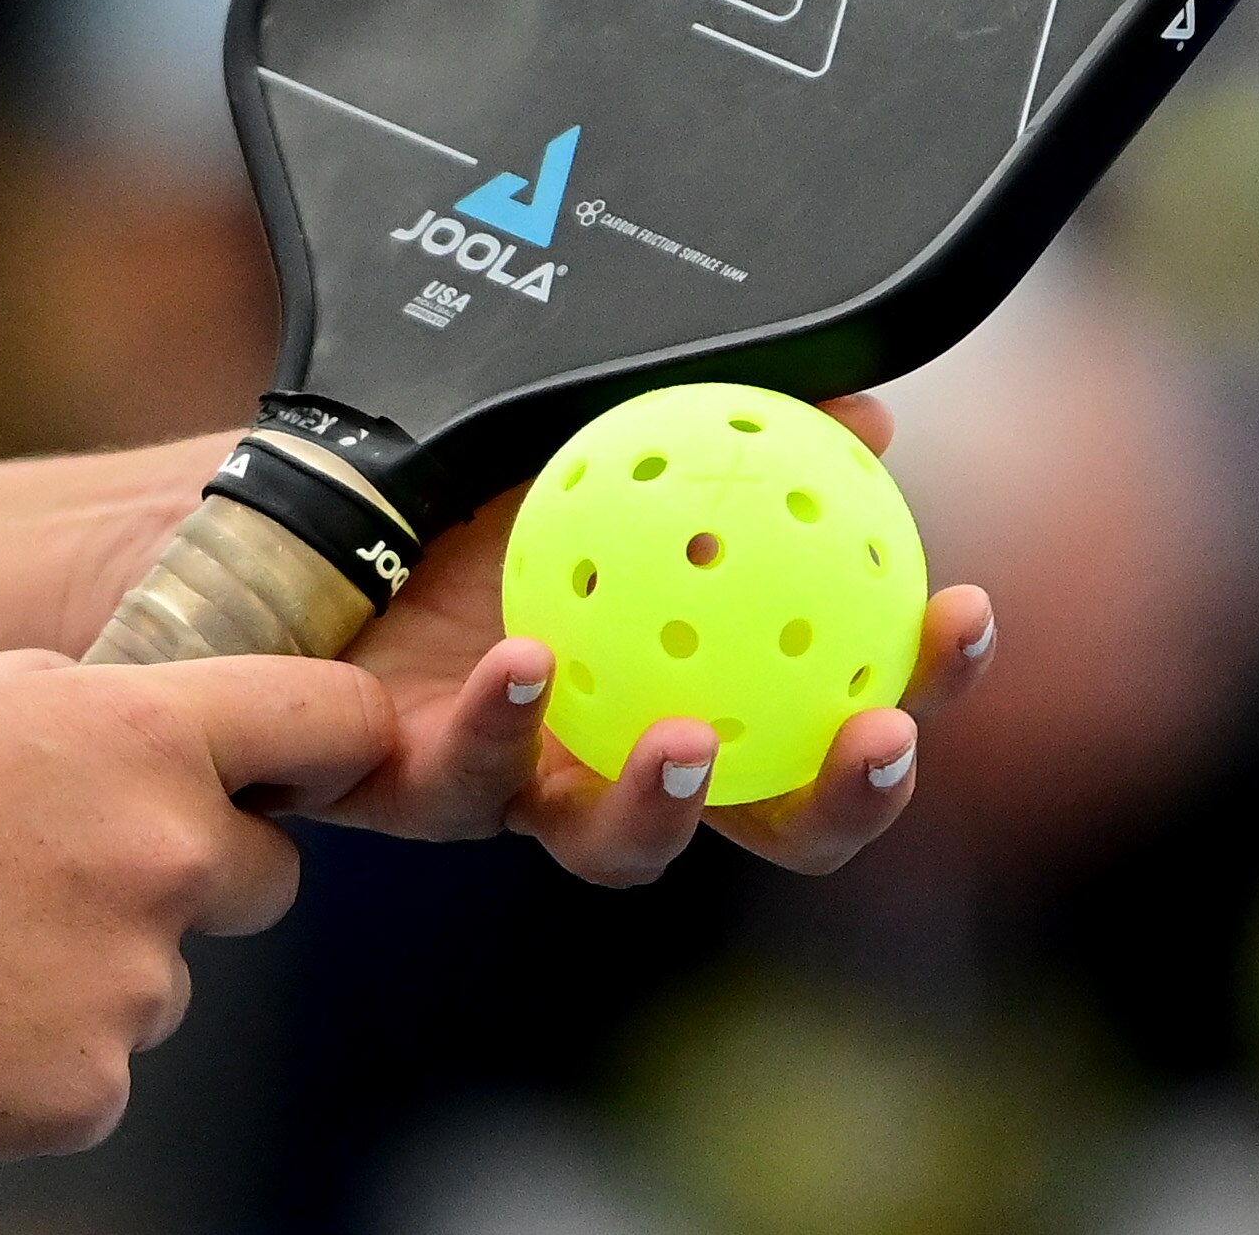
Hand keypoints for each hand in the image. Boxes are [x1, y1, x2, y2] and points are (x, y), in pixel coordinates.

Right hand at [0, 649, 392, 1154]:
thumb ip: (110, 711)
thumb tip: (185, 731)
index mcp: (152, 734)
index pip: (334, 724)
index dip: (336, 746)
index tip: (315, 768)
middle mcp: (166, 854)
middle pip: (267, 879)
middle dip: (198, 878)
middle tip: (63, 878)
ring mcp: (130, 982)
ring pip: (167, 985)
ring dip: (98, 973)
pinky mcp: (81, 1091)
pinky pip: (101, 1072)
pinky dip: (39, 1059)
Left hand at [286, 394, 997, 884]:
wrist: (296, 487)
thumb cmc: (466, 465)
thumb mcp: (611, 424)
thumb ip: (736, 428)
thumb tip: (870, 415)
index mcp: (696, 671)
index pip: (833, 703)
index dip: (916, 683)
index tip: (963, 614)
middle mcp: (622, 748)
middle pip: (765, 819)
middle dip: (839, 804)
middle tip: (877, 742)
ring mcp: (520, 782)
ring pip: (614, 844)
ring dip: (663, 806)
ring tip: (686, 739)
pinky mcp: (402, 785)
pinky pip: (463, 779)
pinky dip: (502, 725)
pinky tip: (527, 666)